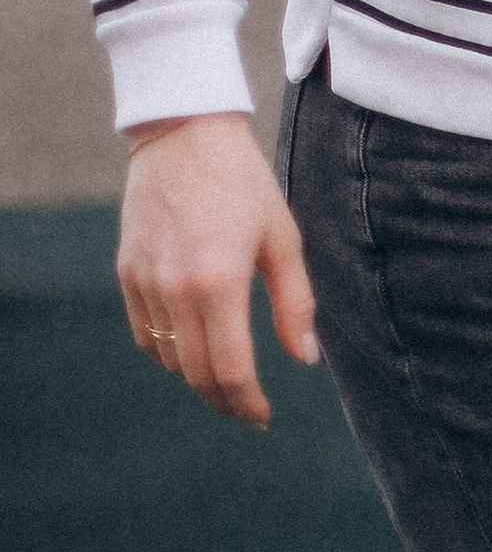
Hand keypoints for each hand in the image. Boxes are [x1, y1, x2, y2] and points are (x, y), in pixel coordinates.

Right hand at [118, 112, 320, 428]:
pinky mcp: (127, 270)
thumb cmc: (244, 184)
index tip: (262, 417)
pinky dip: (168, 352)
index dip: (247, 403)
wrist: (184, 134)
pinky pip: (145, 333)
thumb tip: (305, 357)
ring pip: (168, 358)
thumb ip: (296, 303)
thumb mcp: (283, 239)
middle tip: (247, 411)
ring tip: (226, 377)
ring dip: (197, 376)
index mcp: (220, 282)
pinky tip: (193, 349)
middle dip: (224, 401)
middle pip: (197, 373)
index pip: (230, 369)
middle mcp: (176, 287)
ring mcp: (146, 280)